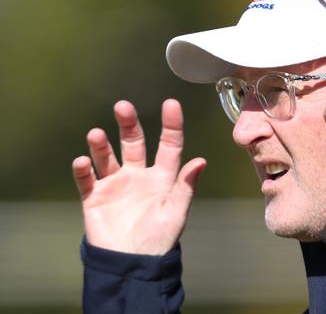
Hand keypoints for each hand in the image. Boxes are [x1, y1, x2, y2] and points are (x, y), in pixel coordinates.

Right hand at [72, 99, 205, 254]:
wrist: (132, 264)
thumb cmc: (160, 239)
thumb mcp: (177, 211)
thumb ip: (186, 186)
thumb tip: (200, 161)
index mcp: (162, 177)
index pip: (169, 145)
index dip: (171, 125)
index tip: (171, 104)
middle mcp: (138, 175)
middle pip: (133, 143)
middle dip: (128, 124)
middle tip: (123, 107)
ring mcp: (116, 185)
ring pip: (107, 157)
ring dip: (101, 145)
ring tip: (96, 134)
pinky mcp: (95, 198)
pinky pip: (87, 180)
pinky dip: (83, 170)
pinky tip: (83, 161)